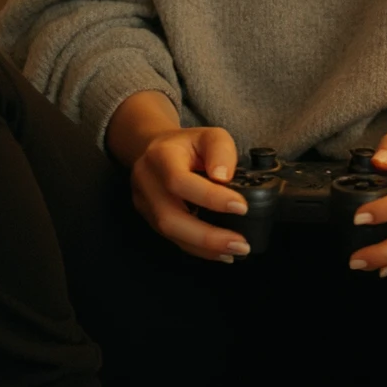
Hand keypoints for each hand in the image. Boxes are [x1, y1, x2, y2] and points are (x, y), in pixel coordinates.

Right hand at [128, 124, 252, 261]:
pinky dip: (198, 248)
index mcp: (160, 156)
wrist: (154, 149)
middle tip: (241, 244)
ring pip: (170, 233)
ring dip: (204, 247)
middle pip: (169, 217)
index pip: (180, 181)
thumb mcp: (209, 135)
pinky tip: (220, 252)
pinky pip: (173, 238)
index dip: (210, 197)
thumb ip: (220, 150)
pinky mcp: (149, 219)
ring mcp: (144, 203)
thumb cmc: (187, 144)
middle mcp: (146, 182)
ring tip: (234, 251)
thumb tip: (223, 177)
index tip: (242, 207)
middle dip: (207, 236)